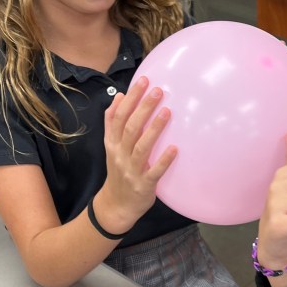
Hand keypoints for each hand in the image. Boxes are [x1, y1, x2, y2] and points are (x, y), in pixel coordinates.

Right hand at [96, 76, 177, 232]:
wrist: (116, 205)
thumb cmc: (119, 171)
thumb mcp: (111, 146)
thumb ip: (113, 123)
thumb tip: (120, 97)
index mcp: (112, 143)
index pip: (119, 116)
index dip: (131, 98)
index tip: (143, 81)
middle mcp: (120, 155)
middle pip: (131, 128)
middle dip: (144, 108)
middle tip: (158, 91)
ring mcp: (131, 170)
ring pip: (141, 147)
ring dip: (154, 129)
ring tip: (167, 112)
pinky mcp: (143, 185)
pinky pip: (154, 172)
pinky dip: (164, 160)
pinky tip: (175, 148)